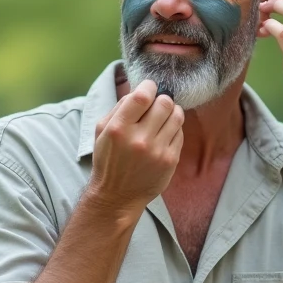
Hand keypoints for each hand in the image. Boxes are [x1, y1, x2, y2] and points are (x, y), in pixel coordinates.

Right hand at [88, 80, 183, 216]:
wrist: (117, 195)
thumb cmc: (108, 159)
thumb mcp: (102, 131)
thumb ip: (120, 107)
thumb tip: (140, 90)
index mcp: (119, 129)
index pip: (142, 96)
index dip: (149, 86)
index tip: (150, 87)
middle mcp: (139, 139)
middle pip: (164, 103)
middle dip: (162, 99)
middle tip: (157, 105)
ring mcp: (157, 151)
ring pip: (177, 116)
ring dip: (172, 112)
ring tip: (163, 118)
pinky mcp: (170, 160)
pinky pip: (180, 133)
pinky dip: (174, 129)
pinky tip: (163, 135)